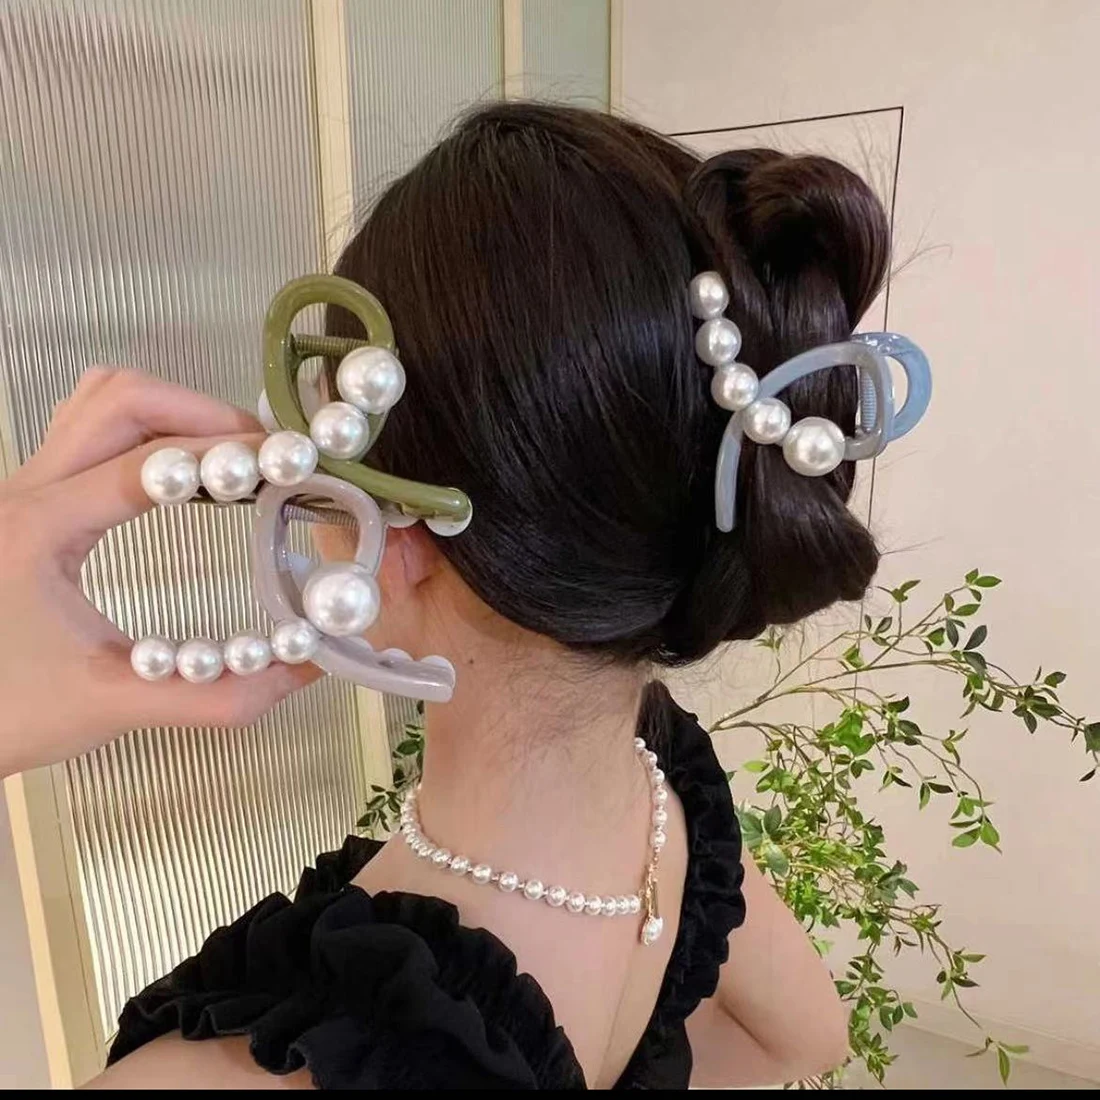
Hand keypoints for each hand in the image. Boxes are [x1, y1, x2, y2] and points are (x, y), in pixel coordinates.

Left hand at [0, 368, 320, 777]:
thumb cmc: (5, 711)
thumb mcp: (115, 705)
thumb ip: (217, 695)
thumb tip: (307, 669)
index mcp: (39, 529)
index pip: (148, 462)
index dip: (225, 455)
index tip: (284, 466)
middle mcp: (23, 492)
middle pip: (121, 397)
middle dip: (202, 412)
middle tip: (262, 454)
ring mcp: (20, 488)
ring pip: (98, 399)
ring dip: (171, 409)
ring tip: (228, 454)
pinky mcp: (28, 499)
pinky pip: (86, 426)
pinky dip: (142, 426)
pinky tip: (180, 471)